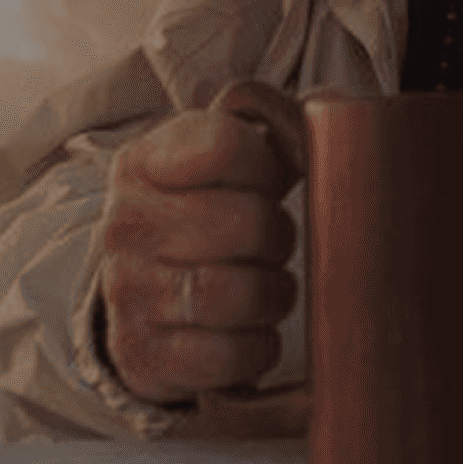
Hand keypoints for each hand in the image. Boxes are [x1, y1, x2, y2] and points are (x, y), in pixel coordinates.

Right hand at [99, 83, 302, 404]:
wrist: (140, 297)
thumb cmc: (200, 218)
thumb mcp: (222, 166)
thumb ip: (277, 133)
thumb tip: (337, 106)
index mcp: (144, 163)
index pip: (226, 144)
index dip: (268, 166)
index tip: (267, 181)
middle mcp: (126, 224)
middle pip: (249, 223)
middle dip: (278, 237)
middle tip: (272, 244)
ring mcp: (129, 292)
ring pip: (239, 294)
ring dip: (272, 296)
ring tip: (265, 288)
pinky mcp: (142, 355)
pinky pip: (226, 357)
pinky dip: (254, 349)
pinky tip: (247, 333)